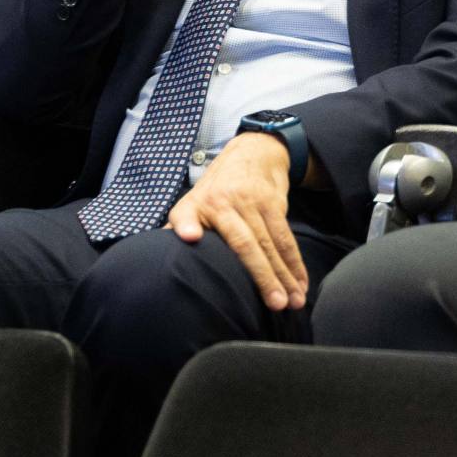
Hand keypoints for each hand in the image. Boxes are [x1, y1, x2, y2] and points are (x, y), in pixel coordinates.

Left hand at [167, 130, 307, 311]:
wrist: (252, 153)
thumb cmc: (217, 189)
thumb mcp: (193, 201)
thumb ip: (180, 227)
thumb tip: (155, 256)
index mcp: (200, 203)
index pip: (190, 217)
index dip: (187, 224)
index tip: (188, 236)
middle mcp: (226, 201)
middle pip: (245, 243)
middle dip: (263, 276)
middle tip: (276, 304)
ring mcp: (253, 201)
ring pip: (271, 243)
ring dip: (286, 275)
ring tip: (294, 302)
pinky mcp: (274, 202)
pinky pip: (286, 237)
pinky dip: (295, 263)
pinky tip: (301, 283)